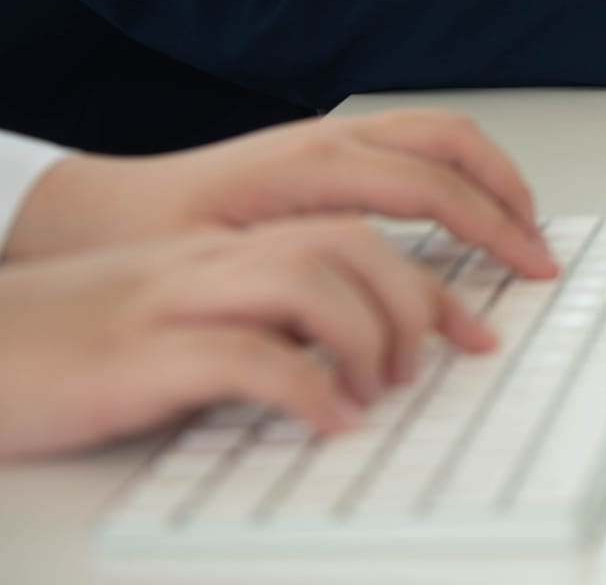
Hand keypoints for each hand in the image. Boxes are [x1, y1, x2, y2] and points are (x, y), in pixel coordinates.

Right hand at [0, 221, 495, 459]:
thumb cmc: (77, 338)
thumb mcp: (191, 313)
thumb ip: (273, 313)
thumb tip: (364, 349)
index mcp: (232, 243)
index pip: (361, 226)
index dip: (438, 270)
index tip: (485, 321)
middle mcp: (214, 259)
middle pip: (351, 242)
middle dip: (421, 298)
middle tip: (445, 360)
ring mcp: (176, 301)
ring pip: (309, 279)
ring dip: (368, 337)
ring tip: (382, 392)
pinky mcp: (138, 355)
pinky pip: (243, 357)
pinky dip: (303, 389)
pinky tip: (330, 421)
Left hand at [6, 111, 555, 277]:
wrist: (97, 211)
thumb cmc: (152, 240)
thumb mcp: (234, 264)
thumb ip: (318, 272)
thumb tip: (394, 296)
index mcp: (316, 163)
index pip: (436, 187)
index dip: (496, 228)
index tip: (532, 265)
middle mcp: (331, 136)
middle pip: (455, 142)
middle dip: (510, 193)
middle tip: (539, 247)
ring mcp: (330, 133)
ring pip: (441, 131)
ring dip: (490, 173)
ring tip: (517, 223)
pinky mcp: (325, 144)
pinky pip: (416, 138)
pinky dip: (458, 167)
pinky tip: (462, 207)